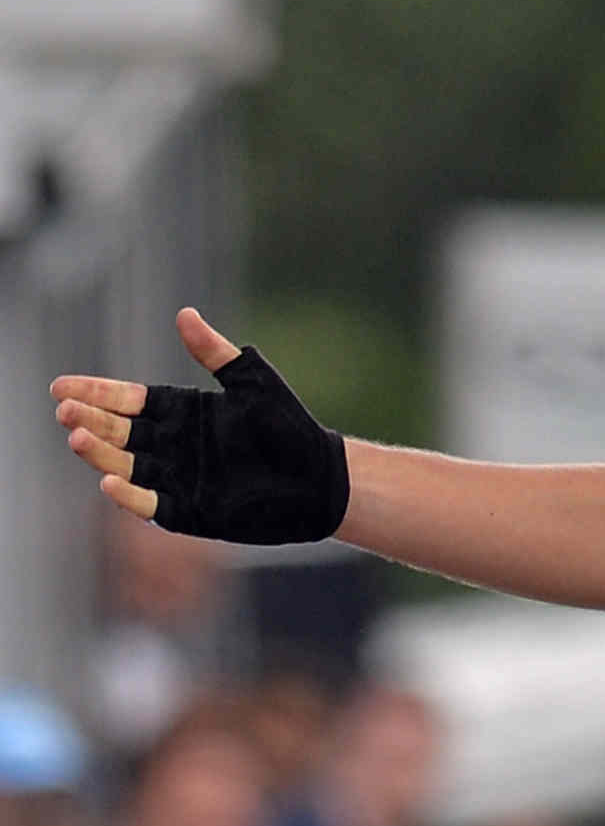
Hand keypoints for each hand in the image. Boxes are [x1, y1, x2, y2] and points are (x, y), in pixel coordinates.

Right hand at [49, 308, 349, 541]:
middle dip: (90, 420)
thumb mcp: (254, 384)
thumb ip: (216, 353)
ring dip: (101, 453)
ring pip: (127, 466)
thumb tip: (184, 314)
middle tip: (64, 410)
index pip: (127, 400)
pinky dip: (132, 496)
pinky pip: (155, 506)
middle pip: (119, 432)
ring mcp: (180, 479)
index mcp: (181, 413)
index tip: (62, 387)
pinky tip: (111, 483)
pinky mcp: (195, 512)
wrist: (322, 478)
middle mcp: (172, 446)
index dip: (95, 393)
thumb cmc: (290, 427)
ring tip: (77, 437)